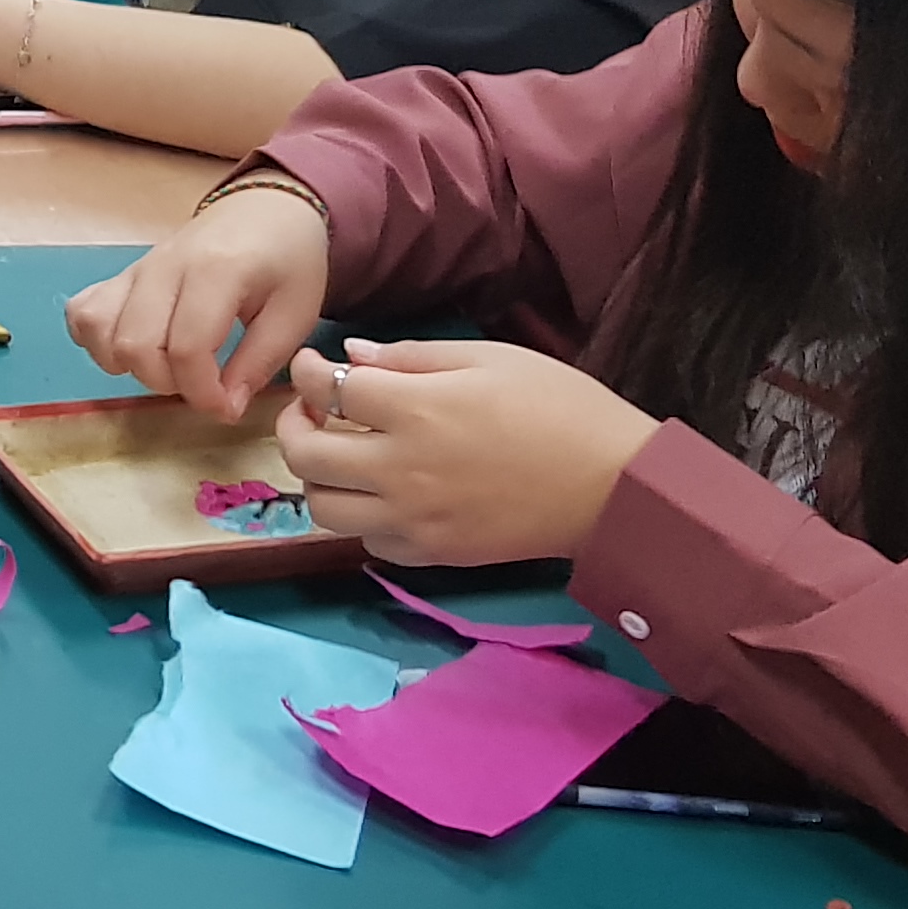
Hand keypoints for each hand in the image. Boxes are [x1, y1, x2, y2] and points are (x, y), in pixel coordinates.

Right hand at [67, 185, 333, 416]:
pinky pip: (83, 311)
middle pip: (134, 344)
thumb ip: (258, 364)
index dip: (202, 393)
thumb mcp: (294, 315)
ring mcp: (136, 268)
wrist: (266, 209)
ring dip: (126, 364)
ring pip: (97, 328)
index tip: (224, 407)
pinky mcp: (121, 274)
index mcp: (216, 271)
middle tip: (200, 383)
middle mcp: (165, 266)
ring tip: (166, 367)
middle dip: (165, 383)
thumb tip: (223, 410)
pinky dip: (96, 340)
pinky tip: (131, 349)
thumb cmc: (288, 261)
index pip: (186, 349)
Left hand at [270, 338, 659, 566]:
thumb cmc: (560, 407)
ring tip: (339, 456)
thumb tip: (351, 356)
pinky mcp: (435, 553)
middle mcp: (401, 469)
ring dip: (319, 479)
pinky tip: (382, 495)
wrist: (614, 485)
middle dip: (293, 426)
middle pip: (306, 456)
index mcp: (416, 411)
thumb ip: (412, 357)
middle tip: (310, 412)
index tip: (310, 365)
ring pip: (324, 509)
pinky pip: (369, 543)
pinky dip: (362, 518)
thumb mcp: (489, 358)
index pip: (327, 389)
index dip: (307, 373)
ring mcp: (415, 519)